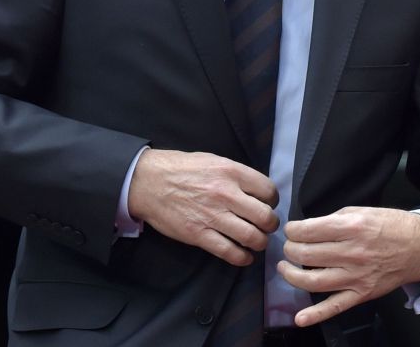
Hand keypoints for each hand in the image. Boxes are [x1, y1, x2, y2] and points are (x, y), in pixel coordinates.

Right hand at [127, 148, 278, 265]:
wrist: (147, 182)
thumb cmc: (180, 168)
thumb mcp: (212, 161)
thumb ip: (235, 175)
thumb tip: (255, 189)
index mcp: (231, 172)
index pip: (268, 191)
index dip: (272, 200)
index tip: (267, 204)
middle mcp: (226, 194)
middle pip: (266, 217)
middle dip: (270, 224)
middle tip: (265, 226)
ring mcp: (212, 216)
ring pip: (252, 238)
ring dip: (259, 243)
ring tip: (256, 241)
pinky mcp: (199, 235)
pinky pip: (230, 252)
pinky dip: (242, 258)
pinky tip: (244, 256)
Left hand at [278, 207, 419, 326]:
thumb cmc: (390, 225)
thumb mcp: (360, 211)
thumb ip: (332, 219)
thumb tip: (307, 229)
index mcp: (351, 227)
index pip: (307, 231)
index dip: (292, 230)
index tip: (291, 230)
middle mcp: (352, 253)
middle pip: (306, 255)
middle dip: (290, 249)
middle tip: (289, 247)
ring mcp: (356, 277)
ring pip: (313, 281)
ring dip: (291, 275)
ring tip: (285, 268)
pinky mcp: (362, 294)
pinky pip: (335, 307)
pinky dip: (315, 315)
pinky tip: (300, 318)